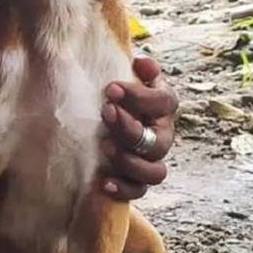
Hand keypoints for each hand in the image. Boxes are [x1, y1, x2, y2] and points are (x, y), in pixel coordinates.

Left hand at [100, 56, 176, 200]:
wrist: (87, 121)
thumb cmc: (104, 94)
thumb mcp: (112, 76)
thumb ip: (126, 66)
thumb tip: (141, 61)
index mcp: (159, 107)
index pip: (164, 102)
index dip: (141, 96)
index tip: (110, 88)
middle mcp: (160, 135)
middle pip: (160, 140)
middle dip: (131, 128)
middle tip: (105, 113)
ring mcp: (149, 161)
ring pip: (155, 172)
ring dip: (131, 161)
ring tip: (105, 146)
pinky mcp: (135, 181)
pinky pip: (138, 191)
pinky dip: (123, 188)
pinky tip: (103, 181)